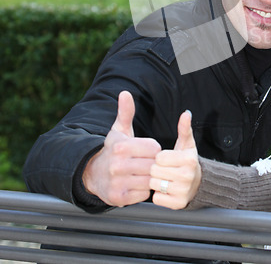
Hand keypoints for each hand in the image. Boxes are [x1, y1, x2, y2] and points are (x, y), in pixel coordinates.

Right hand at [82, 90, 160, 206]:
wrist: (93, 174)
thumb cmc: (113, 150)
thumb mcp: (119, 130)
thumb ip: (125, 112)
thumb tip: (125, 93)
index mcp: (121, 147)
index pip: (154, 148)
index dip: (153, 149)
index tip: (145, 150)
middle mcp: (117, 165)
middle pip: (152, 165)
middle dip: (152, 164)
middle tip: (145, 163)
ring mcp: (117, 182)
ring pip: (149, 180)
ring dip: (149, 178)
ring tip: (141, 173)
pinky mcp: (118, 198)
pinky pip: (143, 195)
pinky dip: (143, 191)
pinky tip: (135, 184)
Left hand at [150, 110, 200, 209]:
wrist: (198, 183)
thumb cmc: (187, 160)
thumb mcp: (186, 144)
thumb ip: (184, 128)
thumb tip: (186, 113)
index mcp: (189, 159)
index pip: (159, 157)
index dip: (160, 158)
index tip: (167, 159)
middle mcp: (187, 175)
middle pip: (155, 171)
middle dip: (157, 169)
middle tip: (165, 169)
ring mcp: (183, 191)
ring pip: (154, 185)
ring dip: (156, 182)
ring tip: (165, 178)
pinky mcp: (178, 203)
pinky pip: (156, 198)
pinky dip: (159, 194)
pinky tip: (167, 189)